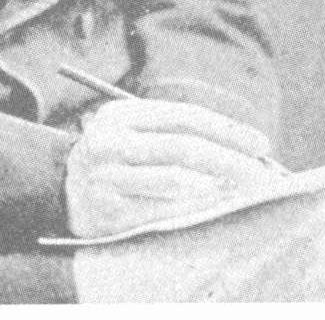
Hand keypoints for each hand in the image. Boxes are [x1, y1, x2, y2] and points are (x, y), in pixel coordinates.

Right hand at [65, 98, 278, 237]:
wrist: (61, 190)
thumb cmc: (115, 159)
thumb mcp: (133, 132)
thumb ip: (175, 134)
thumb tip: (239, 150)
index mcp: (122, 114)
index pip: (184, 116)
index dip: (227, 129)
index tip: (261, 144)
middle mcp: (112, 140)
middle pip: (183, 147)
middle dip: (230, 160)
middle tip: (263, 176)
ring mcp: (108, 176)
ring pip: (173, 179)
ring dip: (216, 186)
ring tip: (245, 192)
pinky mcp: (109, 210)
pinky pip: (161, 211)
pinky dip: (193, 209)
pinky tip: (214, 209)